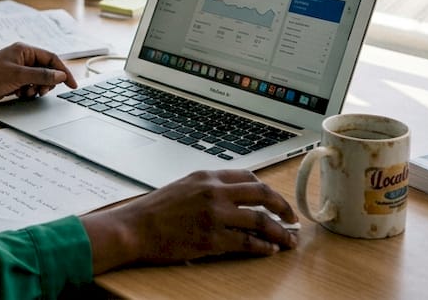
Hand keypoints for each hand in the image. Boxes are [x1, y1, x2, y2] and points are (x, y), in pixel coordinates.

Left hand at [0, 42, 76, 107]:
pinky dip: (29, 92)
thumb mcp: (18, 76)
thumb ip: (41, 75)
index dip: (63, 71)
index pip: (51, 58)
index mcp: (24, 50)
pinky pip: (30, 86)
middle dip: (47, 82)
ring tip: (27, 92)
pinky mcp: (13, 81)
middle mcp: (22, 58)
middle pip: (46, 70)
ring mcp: (18, 70)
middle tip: (41, 91)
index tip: (72, 84)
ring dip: (37, 88)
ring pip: (39, 80)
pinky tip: (20, 94)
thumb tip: (60, 75)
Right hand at [81, 169, 297, 273]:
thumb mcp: (183, 187)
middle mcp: (214, 192)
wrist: (134, 228)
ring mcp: (215, 215)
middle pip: (262, 194)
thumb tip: (233, 197)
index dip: (268, 191)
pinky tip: (269, 251)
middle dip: (283, 207)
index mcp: (207, 176)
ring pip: (261, 220)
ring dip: (280, 232)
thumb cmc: (154, 211)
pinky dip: (263, 247)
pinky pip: (248, 242)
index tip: (275, 201)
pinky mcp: (212, 239)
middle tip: (292, 218)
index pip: (249, 177)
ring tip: (288, 240)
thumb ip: (209, 188)